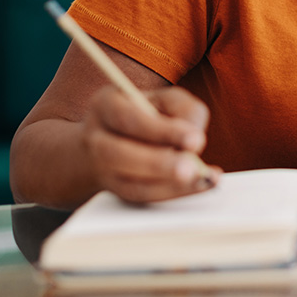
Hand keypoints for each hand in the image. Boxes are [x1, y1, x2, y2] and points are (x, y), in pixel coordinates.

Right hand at [82, 85, 221, 202]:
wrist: (110, 136)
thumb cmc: (147, 112)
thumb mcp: (165, 99)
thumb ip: (184, 109)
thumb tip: (195, 141)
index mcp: (106, 104)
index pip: (129, 119)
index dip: (162, 131)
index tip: (195, 139)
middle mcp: (95, 138)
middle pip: (119, 155)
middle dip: (159, 164)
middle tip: (192, 168)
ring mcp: (101, 170)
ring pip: (129, 184)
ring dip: (169, 185)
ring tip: (201, 179)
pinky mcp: (115, 191)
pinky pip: (141, 198)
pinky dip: (173, 193)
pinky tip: (199, 185)